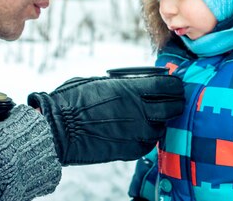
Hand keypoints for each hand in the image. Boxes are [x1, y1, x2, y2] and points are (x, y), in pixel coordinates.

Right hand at [28, 75, 183, 164]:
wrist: (58, 130)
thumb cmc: (73, 100)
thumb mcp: (99, 82)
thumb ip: (124, 84)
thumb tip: (137, 83)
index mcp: (132, 89)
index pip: (169, 86)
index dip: (174, 85)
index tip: (173, 85)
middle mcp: (139, 111)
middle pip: (173, 107)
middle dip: (174, 103)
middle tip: (171, 100)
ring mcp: (136, 133)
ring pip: (162, 127)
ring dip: (160, 122)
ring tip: (151, 117)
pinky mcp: (130, 151)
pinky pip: (148, 144)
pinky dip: (146, 137)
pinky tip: (137, 131)